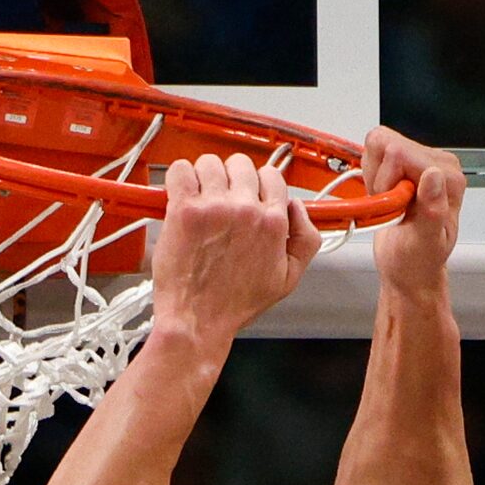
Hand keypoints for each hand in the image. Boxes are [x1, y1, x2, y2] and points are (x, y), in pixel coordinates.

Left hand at [152, 154, 323, 343]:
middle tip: (220, 200)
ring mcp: (214, 208)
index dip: (257, 184)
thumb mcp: (288, 279)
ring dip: (204, 178)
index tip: (246, 196)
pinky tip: (180, 196)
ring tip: (200, 200)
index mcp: (273, 223)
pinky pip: (181, 170)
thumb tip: (298, 208)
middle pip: (241, 164)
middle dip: (231, 179)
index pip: (272, 176)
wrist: (197, 321)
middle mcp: (246, 210)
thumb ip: (306, 240)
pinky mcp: (185, 210)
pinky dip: (179, 178)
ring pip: (210, 163)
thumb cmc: (235, 304)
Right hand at [364, 126, 462, 287]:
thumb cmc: (418, 261)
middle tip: (391, 207)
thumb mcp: (425, 244)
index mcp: (448, 176)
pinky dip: (371, 175)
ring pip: (377, 144)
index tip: (393, 206)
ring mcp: (421, 160)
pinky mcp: (405, 162)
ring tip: (389, 203)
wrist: (410, 270)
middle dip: (379, 179)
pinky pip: (374, 151)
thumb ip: (432, 211)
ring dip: (374, 177)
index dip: (385, 182)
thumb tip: (433, 176)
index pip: (398, 152)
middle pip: (387, 144)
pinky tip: (385, 197)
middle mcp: (438, 162)